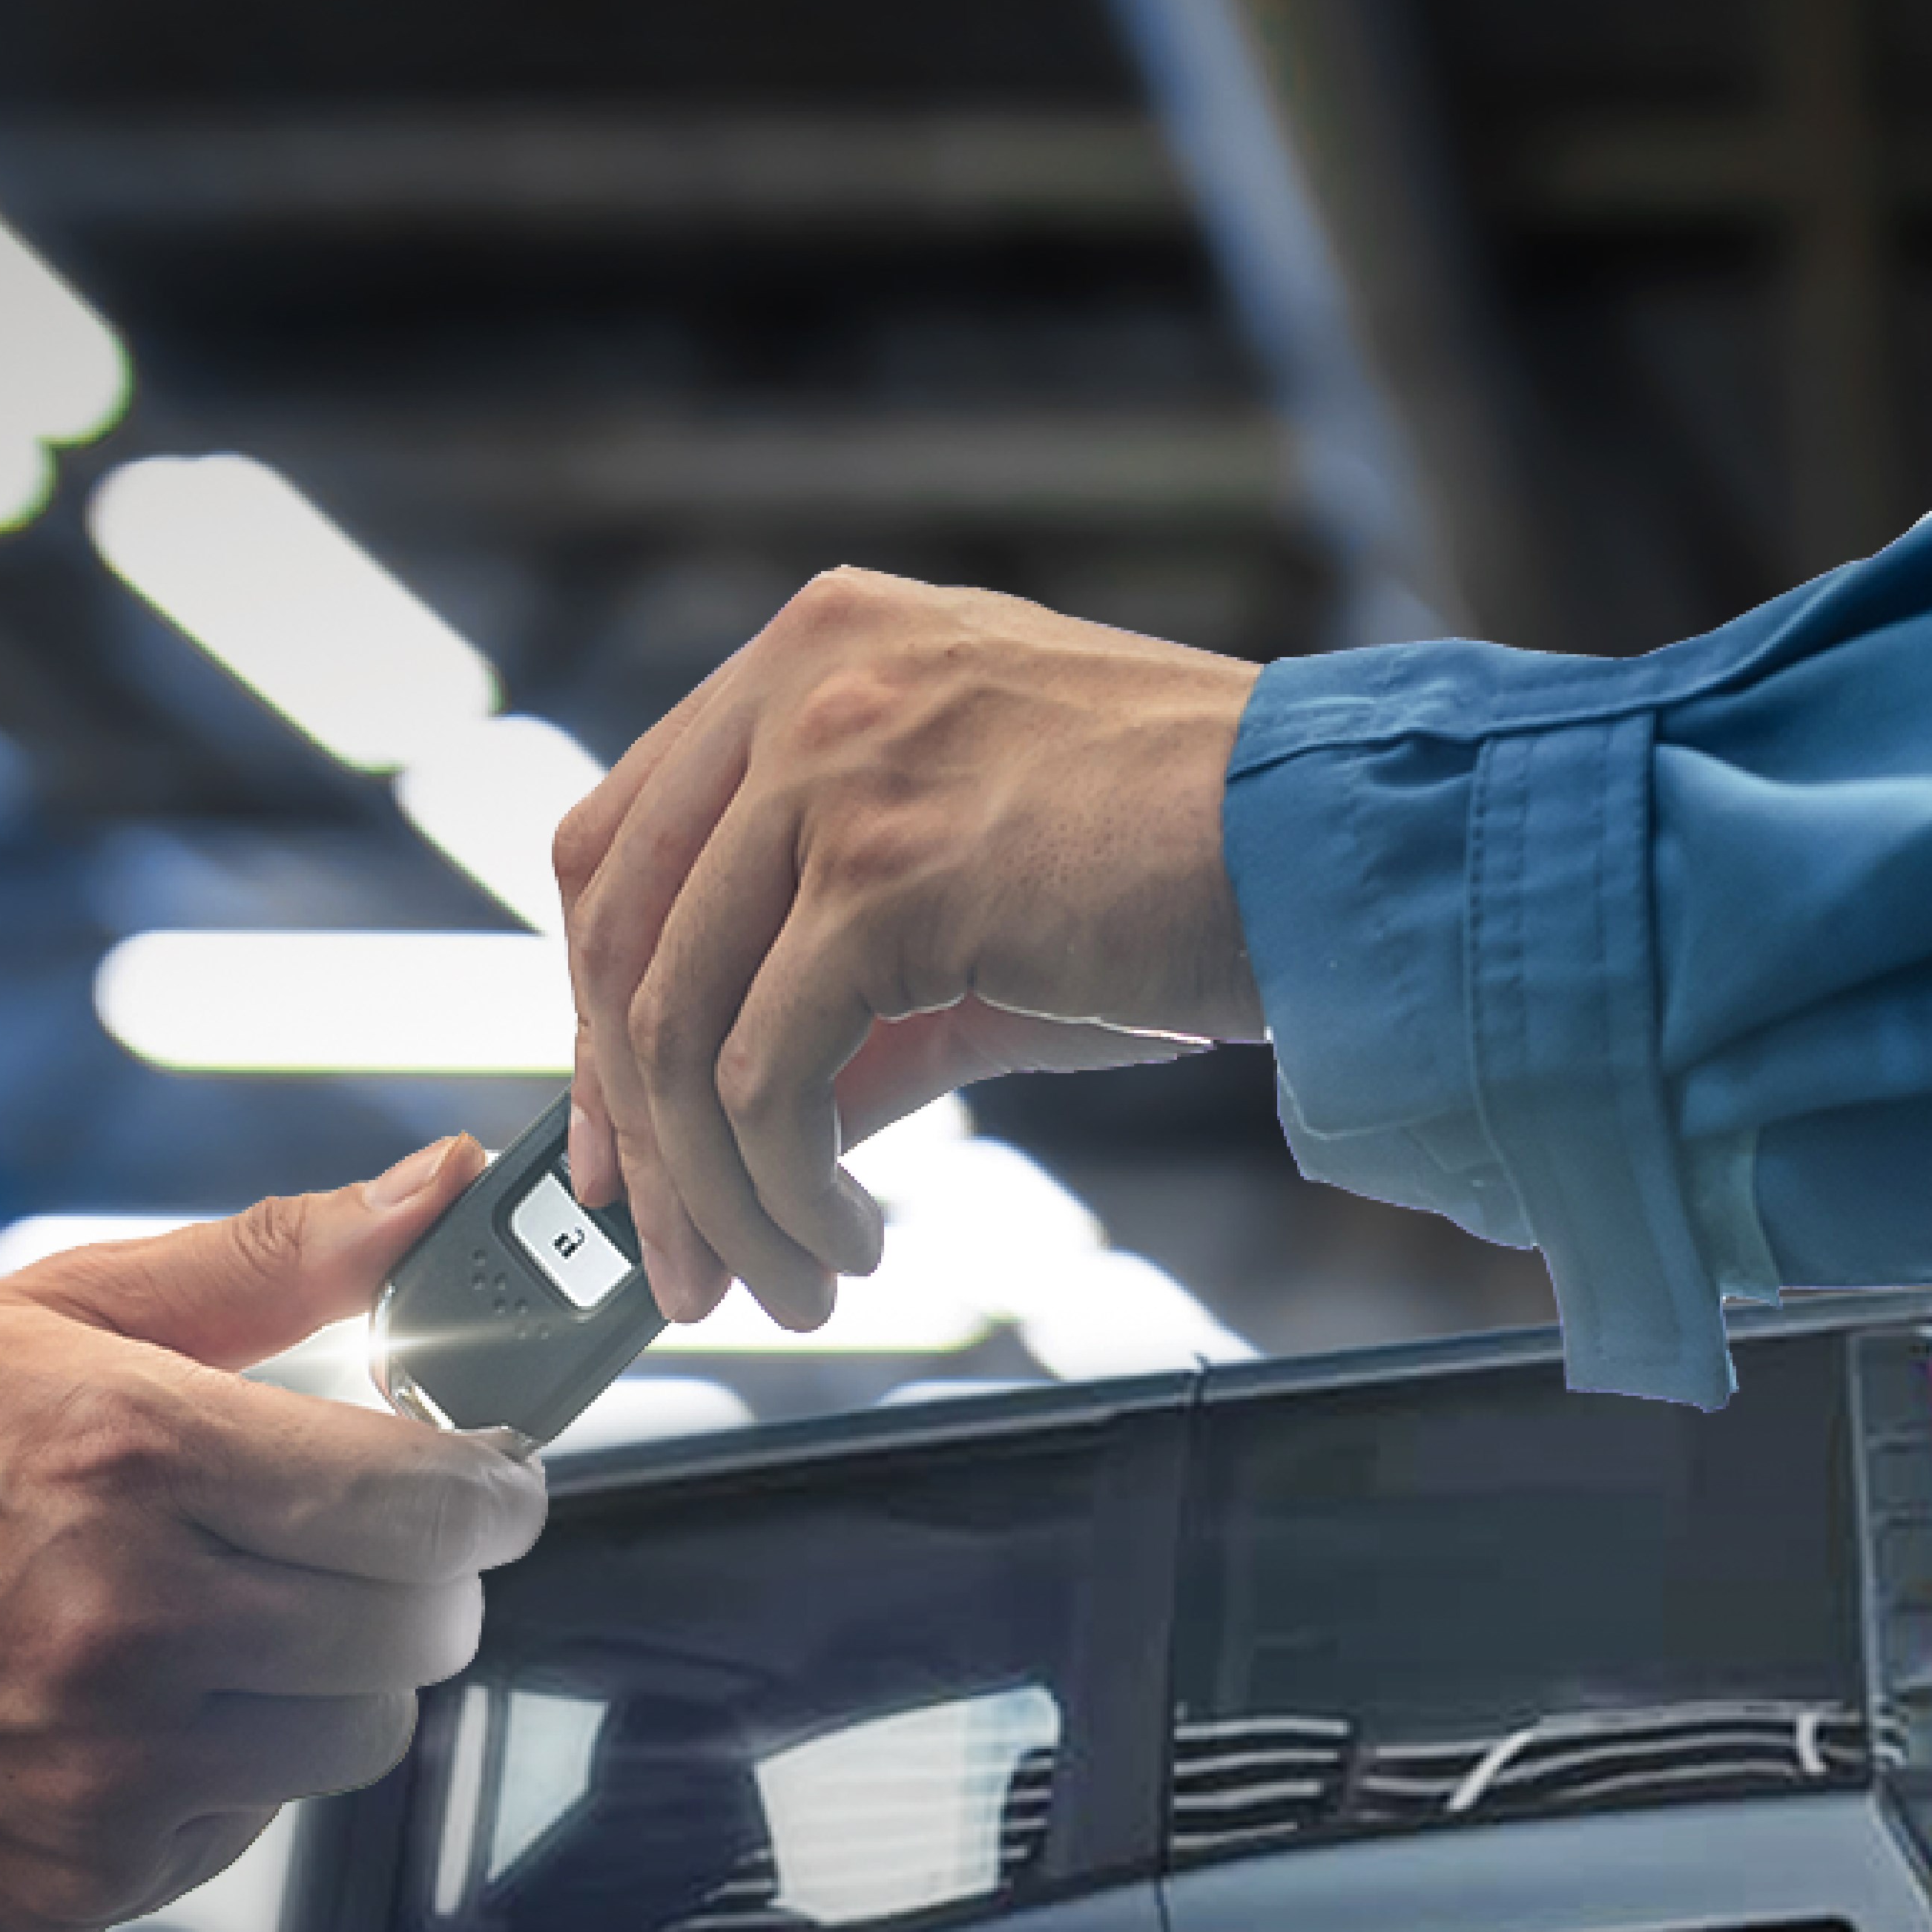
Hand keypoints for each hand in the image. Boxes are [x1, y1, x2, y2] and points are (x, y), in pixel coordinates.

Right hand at [0, 1136, 543, 1931]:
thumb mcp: (53, 1312)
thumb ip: (270, 1261)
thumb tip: (436, 1190)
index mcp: (131, 1457)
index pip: (430, 1502)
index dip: (493, 1492)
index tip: (489, 1483)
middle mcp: (127, 1625)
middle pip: (419, 1633)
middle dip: (415, 1581)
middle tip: (353, 1547)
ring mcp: (102, 1774)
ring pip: (356, 1741)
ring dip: (331, 1680)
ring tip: (229, 1624)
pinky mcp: (77, 1880)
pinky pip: (250, 1828)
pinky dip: (226, 1770)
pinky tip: (130, 1710)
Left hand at [555, 569, 1262, 1328]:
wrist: (1338, 849)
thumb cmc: (1189, 864)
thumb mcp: (972, 899)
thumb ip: (839, 984)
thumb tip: (736, 1135)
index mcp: (821, 650)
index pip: (627, 840)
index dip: (594, 1009)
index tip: (621, 1145)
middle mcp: (808, 678)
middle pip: (621, 935)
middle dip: (635, 1130)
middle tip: (672, 1260)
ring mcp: (836, 764)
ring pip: (679, 1026)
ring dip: (719, 1195)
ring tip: (783, 1281)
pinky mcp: (883, 876)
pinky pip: (766, 1080)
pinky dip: (785, 1194)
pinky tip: (847, 1239)